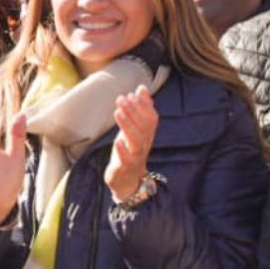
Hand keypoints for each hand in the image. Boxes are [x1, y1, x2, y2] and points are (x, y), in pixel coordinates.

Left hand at [104, 86, 160, 206]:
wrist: (127, 180)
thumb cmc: (130, 151)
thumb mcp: (134, 129)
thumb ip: (139, 110)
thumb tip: (142, 88)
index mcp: (147, 135)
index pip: (152, 118)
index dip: (145, 106)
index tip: (133, 94)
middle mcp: (144, 145)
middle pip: (144, 127)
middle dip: (134, 111)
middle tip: (122, 98)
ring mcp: (136, 157)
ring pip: (137, 141)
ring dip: (128, 125)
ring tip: (118, 112)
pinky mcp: (125, 168)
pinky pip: (127, 160)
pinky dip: (123, 150)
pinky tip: (117, 141)